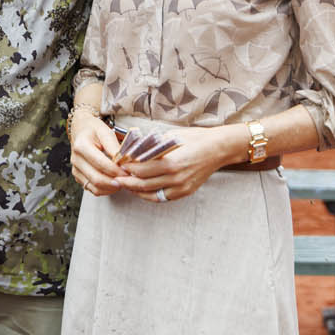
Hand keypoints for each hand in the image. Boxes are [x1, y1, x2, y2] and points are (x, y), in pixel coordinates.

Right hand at [69, 113, 125, 196]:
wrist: (80, 129)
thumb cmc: (94, 130)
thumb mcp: (106, 132)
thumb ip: (114, 147)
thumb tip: (125, 162)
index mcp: (81, 146)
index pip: (101, 164)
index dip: (116, 170)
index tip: (129, 171)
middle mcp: (76, 160)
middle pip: (97, 179)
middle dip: (115, 182)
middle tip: (128, 179)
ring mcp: (75, 170)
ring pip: (95, 188)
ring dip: (111, 188)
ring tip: (123, 181)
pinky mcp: (78, 177)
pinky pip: (92, 189)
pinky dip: (105, 189)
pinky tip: (114, 183)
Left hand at [115, 127, 231, 202]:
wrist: (218, 149)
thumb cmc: (196, 138)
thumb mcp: (172, 137)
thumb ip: (152, 145)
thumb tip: (133, 149)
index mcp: (171, 162)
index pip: (141, 170)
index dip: (127, 169)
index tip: (119, 165)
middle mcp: (176, 178)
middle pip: (143, 184)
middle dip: (127, 182)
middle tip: (116, 178)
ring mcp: (181, 187)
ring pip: (151, 194)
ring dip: (136, 190)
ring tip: (126, 185)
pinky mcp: (185, 192)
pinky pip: (163, 197)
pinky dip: (150, 195)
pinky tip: (142, 190)